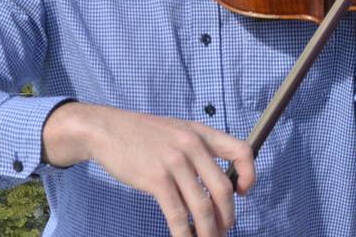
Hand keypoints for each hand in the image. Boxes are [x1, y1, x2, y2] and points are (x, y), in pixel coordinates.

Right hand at [42, 102, 254, 236]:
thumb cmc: (140, 134)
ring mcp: (174, 162)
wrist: (106, 130)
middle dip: (227, 217)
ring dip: (209, 231)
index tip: (242, 193)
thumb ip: (196, 149)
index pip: (242, 151)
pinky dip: (185, 233)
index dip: (249, 175)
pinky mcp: (157, 179)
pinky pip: (178, 214)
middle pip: (223, 190)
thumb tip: (216, 183)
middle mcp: (192, 145)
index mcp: (200, 132)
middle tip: (223, 230)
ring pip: (203, 207)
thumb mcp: (175, 130)